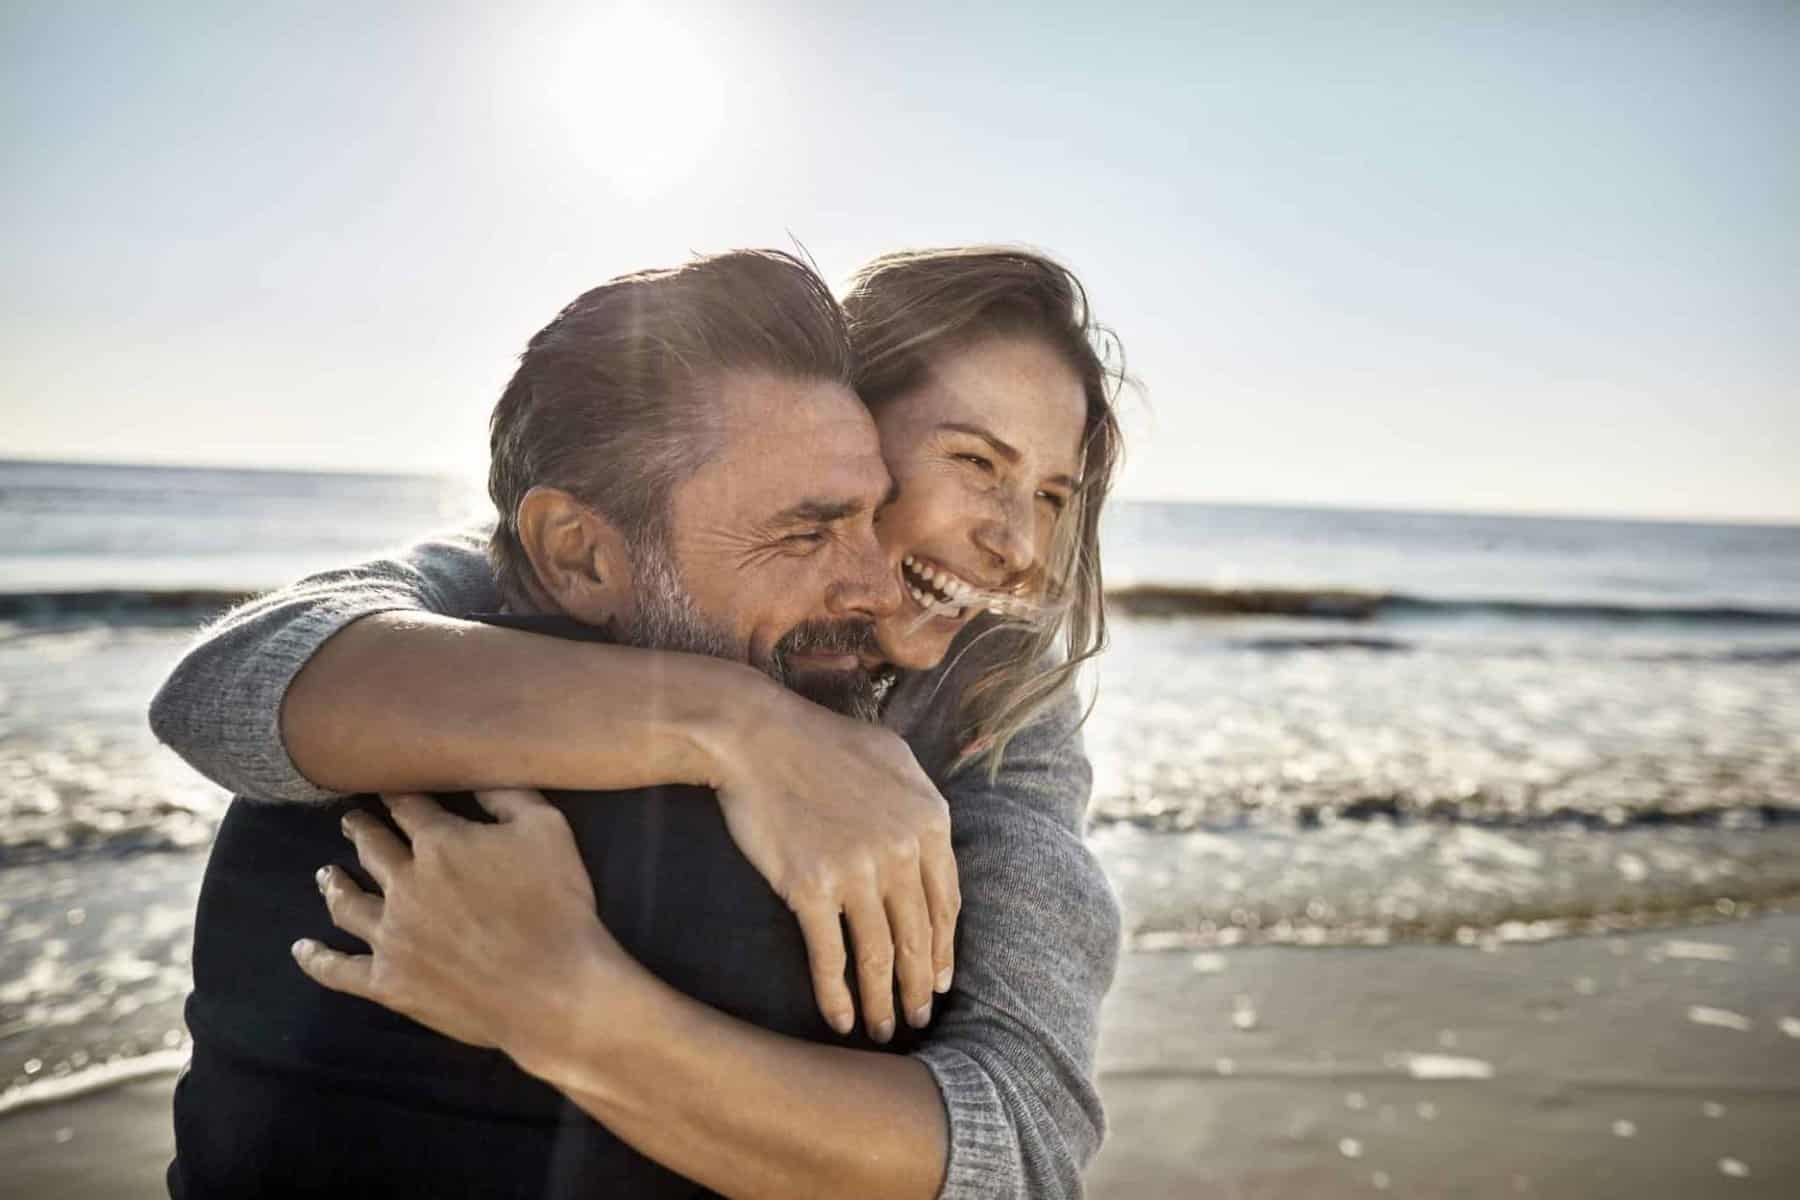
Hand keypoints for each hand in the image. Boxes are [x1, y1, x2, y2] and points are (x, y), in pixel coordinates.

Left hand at [292, 789, 621, 1056]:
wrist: (551, 988)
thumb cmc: (557, 905)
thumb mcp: (547, 830)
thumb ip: (508, 795)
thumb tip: (475, 772)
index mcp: (440, 843)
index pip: (407, 806)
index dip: (397, 793)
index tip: (386, 785)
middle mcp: (404, 883)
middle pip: (371, 848)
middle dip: (359, 830)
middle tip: (350, 820)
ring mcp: (390, 935)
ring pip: (347, 903)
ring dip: (334, 884)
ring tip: (325, 873)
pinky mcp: (388, 981)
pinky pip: (339, 969)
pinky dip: (317, 959)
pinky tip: (302, 949)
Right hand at [710, 689, 960, 1043]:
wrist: (754, 736)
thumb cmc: (818, 741)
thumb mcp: (892, 757)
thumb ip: (920, 801)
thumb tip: (932, 840)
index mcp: (929, 820)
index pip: (946, 902)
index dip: (944, 948)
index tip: (940, 978)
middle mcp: (901, 850)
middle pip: (918, 936)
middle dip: (920, 986)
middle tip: (919, 1018)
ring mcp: (857, 871)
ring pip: (879, 954)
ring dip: (884, 1001)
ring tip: (885, 1029)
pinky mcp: (811, 888)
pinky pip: (831, 955)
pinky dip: (837, 995)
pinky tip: (841, 1020)